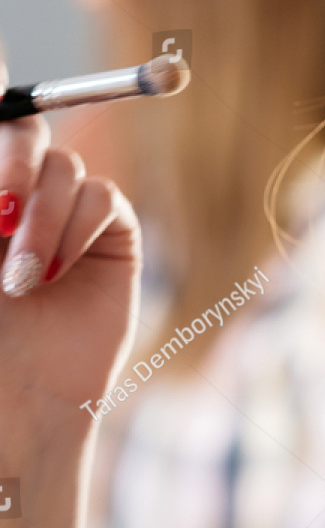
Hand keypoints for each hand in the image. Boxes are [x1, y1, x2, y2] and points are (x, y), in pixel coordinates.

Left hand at [0, 98, 139, 431]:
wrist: (13, 400)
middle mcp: (16, 196)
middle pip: (24, 127)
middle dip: (13, 155)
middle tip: (1, 201)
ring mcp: (64, 216)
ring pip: (66, 165)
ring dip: (42, 218)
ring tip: (21, 279)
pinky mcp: (110, 239)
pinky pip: (102, 197)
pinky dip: (77, 230)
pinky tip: (54, 276)